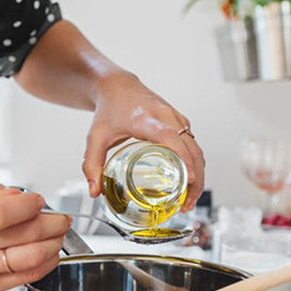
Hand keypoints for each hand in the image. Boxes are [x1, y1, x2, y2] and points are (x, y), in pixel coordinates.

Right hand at [0, 183, 70, 290]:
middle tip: (62, 218)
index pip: (3, 212)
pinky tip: (50, 253)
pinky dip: (47, 263)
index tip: (39, 201)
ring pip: (32, 257)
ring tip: (59, 235)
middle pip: (25, 234)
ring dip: (55, 244)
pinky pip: (28, 277)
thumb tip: (22, 196)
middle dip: (54, 223)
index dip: (30, 205)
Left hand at [82, 72, 204, 210]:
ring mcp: (177, 120)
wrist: (118, 86)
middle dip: (195, 179)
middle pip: (191, 149)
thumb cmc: (109, 109)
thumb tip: (94, 191)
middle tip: (187, 204)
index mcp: (146, 119)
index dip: (182, 158)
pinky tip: (189, 185)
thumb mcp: (96, 137)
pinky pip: (194, 146)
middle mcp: (167, 117)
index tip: (189, 178)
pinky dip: (195, 166)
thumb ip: (92, 165)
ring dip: (198, 176)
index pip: (170, 137)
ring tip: (189, 201)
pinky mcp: (181, 124)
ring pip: (197, 149)